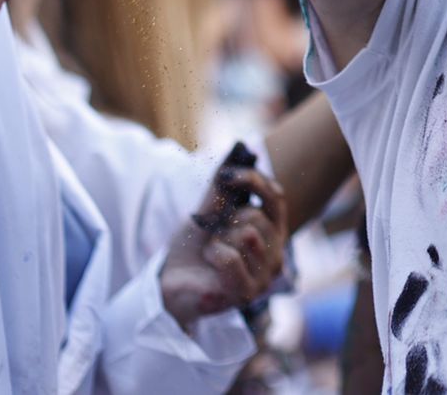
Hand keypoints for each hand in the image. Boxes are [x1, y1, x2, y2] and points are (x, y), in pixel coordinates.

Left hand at [160, 165, 290, 329]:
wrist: (169, 284)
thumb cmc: (193, 250)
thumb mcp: (206, 213)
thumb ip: (221, 189)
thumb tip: (235, 152)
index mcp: (271, 232)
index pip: (275, 197)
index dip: (254, 181)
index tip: (228, 174)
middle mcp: (276, 255)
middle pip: (256, 217)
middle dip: (226, 222)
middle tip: (212, 236)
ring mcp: (264, 277)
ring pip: (247, 235)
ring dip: (218, 240)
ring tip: (211, 253)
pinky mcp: (248, 294)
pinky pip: (232, 258)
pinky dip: (213, 255)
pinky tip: (209, 264)